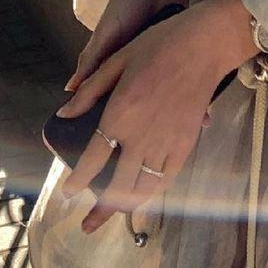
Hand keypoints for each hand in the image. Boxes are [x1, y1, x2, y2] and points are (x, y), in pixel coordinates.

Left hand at [57, 0, 240, 233]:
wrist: (203, 46)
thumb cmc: (157, 45)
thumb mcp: (116, 60)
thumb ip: (89, 91)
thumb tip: (63, 114)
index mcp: (119, 114)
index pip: (93, 159)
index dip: (77, 181)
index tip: (67, 193)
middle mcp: (141, 137)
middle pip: (117, 185)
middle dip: (100, 208)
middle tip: (87, 221)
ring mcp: (166, 144)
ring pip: (143, 188)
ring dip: (125, 204)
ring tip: (112, 213)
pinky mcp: (186, 145)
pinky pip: (166, 179)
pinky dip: (152, 191)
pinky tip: (143, 194)